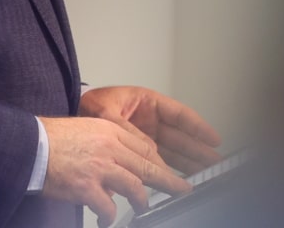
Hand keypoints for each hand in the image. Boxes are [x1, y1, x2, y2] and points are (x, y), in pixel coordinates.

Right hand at [39, 116, 189, 227]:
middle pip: (147, 166)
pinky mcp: (87, 188)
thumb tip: (121, 168)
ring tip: (141, 208)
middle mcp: (109, 147)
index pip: (144, 147)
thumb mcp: (87, 130)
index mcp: (110, 130)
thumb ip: (108, 146)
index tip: (169, 170)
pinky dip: (110, 217)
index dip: (159, 161)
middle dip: (168, 181)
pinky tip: (106, 220)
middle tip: (181, 189)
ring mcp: (100, 168)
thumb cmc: (52, 139)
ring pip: (135, 187)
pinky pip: (109, 208)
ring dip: (140, 201)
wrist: (28, 146)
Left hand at [79, 86, 224, 173]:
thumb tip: (150, 150)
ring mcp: (145, 137)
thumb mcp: (106, 112)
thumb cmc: (86, 107)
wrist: (67, 126)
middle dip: (198, 150)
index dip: (198, 127)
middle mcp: (150, 121)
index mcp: (147, 102)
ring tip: (204, 174)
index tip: (214, 139)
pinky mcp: (136, 153)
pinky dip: (168, 171)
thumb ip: (129, 131)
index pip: (179, 115)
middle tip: (215, 163)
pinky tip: (179, 180)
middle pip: (180, 137)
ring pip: (173, 152)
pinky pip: (158, 162)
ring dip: (188, 163)